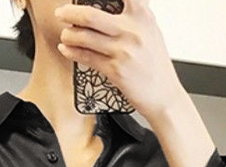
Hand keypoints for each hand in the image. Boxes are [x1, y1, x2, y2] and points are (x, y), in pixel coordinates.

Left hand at [54, 0, 185, 119]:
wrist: (164, 97)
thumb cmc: (156, 67)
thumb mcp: (151, 32)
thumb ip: (135, 15)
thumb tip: (112, 4)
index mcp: (142, 17)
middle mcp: (132, 31)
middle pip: (91, 15)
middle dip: (70, 13)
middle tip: (61, 13)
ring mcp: (123, 52)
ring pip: (85, 37)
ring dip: (69, 35)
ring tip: (66, 35)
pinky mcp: (116, 71)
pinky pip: (87, 57)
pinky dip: (72, 52)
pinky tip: (67, 49)